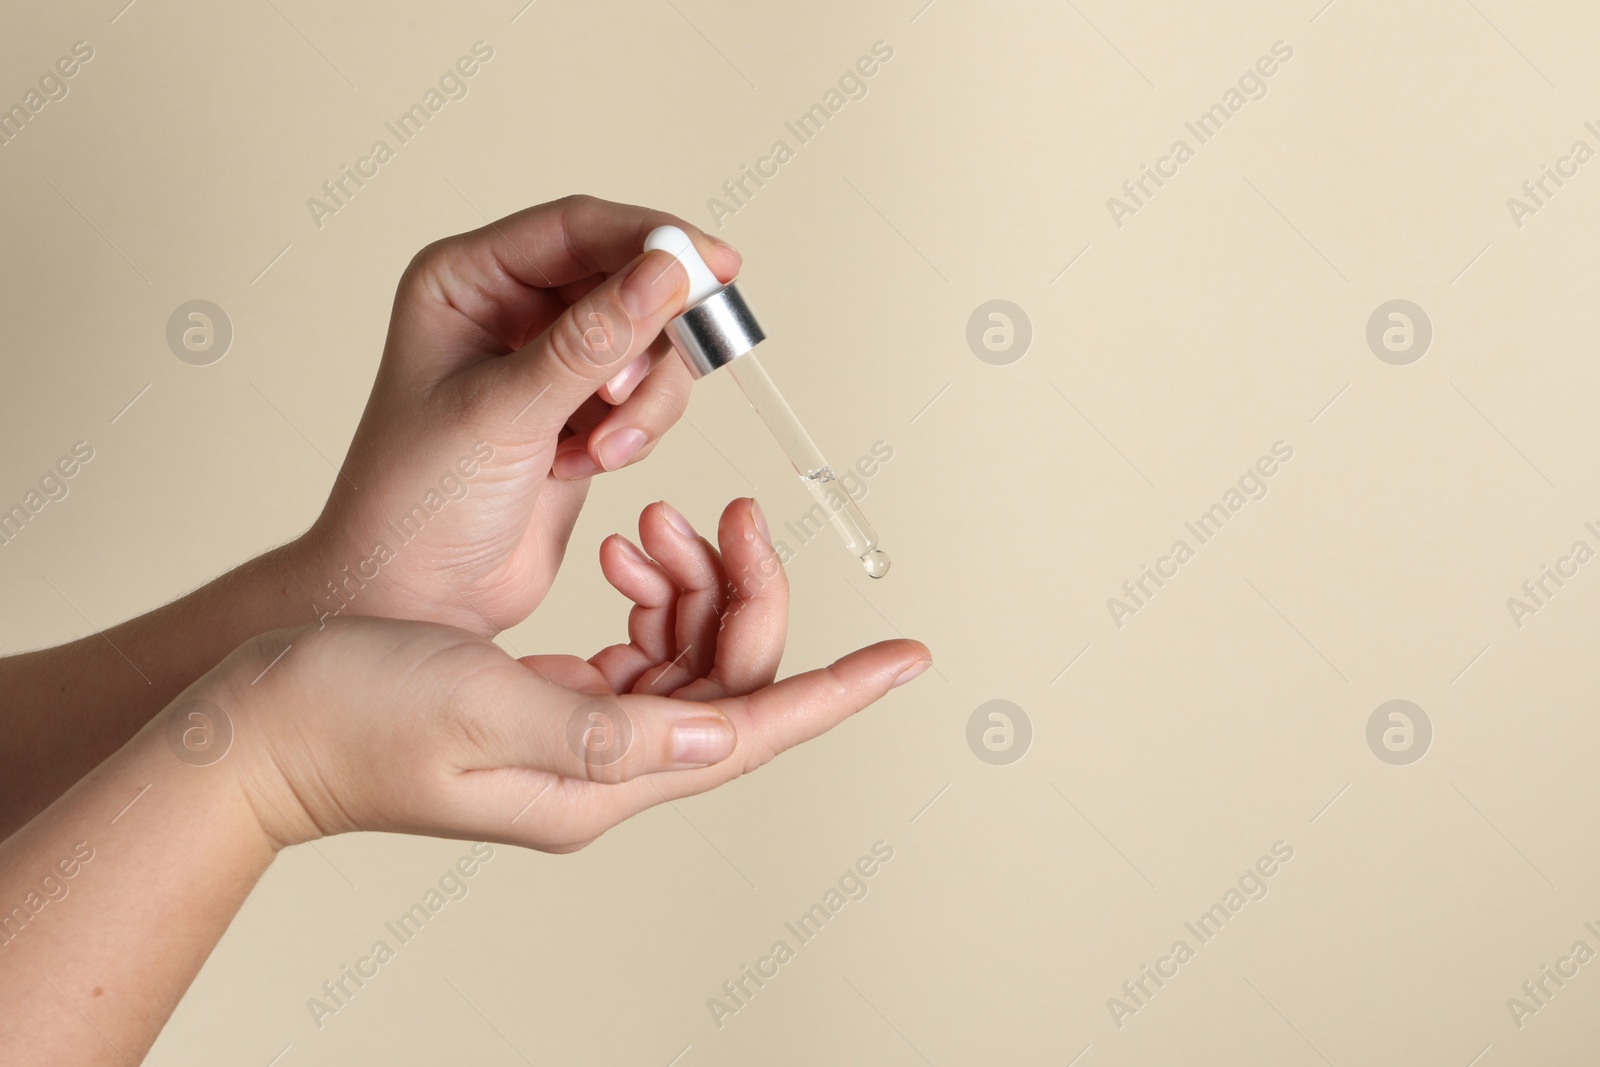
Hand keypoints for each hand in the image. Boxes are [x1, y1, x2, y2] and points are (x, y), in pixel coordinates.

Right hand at [231, 499, 930, 852]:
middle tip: (727, 514)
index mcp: (600, 777)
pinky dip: (647, 595)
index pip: (754, 729)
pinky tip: (623, 553)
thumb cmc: (346, 713)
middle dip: (741, 592)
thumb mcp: (482, 707)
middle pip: (729, 681)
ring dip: (688, 583)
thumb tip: (728, 732)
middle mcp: (603, 767)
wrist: (258, 723)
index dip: (838, 690)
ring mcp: (578, 738)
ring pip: (687, 657)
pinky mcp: (548, 703)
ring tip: (650, 523)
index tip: (909, 658)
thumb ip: (613, 727)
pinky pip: (637, 651)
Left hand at [295, 195, 741, 633]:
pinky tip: (588, 464)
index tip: (712, 265)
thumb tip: (666, 272)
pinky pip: (650, 396)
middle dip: (648, 340)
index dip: (651, 238)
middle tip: (634, 393)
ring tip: (601, 449)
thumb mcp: (505, 412)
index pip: (577, 228)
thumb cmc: (415, 502)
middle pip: (628, 281)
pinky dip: (638, 431)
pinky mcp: (582, 413)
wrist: (414, 600)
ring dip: (644, 401)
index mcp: (468, 280)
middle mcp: (511, 310)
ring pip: (651, 343)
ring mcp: (552, 363)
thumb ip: (592, 341)